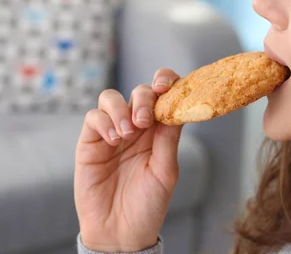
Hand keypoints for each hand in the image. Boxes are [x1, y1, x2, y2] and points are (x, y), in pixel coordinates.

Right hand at [74, 68, 181, 251]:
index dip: (166, 82)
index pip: (164, 94)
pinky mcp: (90, 143)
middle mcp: (137, 126)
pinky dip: (104, 122)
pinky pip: (93, 117)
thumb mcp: (166, 171)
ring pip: (111, 98)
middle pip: (139, 91)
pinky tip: (114, 141)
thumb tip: (177, 108)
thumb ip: (168, 139)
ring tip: (128, 133)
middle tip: (145, 120)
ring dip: (121, 109)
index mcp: (160, 130)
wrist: (121, 232)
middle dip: (143, 98)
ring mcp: (112, 132)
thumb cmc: (148, 203)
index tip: (166, 86)